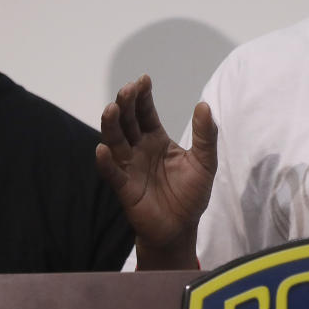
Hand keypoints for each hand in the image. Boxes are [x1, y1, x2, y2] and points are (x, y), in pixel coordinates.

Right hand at [95, 75, 216, 268]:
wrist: (181, 228)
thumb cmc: (191, 195)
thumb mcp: (205, 162)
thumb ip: (206, 135)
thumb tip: (203, 104)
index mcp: (156, 139)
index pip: (146, 112)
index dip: (143, 96)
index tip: (143, 79)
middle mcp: (139, 149)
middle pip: (128, 121)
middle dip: (126, 104)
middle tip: (127, 89)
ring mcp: (129, 166)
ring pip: (115, 141)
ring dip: (111, 125)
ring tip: (111, 109)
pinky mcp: (124, 188)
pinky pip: (112, 173)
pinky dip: (105, 162)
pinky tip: (103, 149)